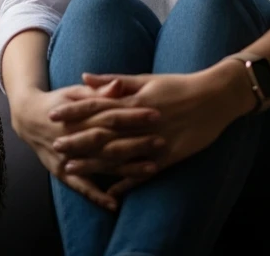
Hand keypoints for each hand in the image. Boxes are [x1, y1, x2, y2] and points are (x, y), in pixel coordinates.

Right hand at [10, 82, 161, 211]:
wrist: (27, 118)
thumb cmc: (58, 101)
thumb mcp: (75, 92)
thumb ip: (98, 90)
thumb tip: (118, 84)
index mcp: (77, 115)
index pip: (109, 114)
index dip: (133, 114)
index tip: (156, 114)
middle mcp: (72, 137)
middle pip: (108, 141)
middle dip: (136, 142)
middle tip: (161, 141)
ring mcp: (66, 157)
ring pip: (100, 164)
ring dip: (126, 169)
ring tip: (152, 170)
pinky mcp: (61, 173)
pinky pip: (81, 187)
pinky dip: (97, 196)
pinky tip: (114, 204)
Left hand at [50, 63, 252, 197]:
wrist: (215, 96)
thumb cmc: (179, 85)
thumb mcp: (147, 78)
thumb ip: (115, 81)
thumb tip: (85, 76)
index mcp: (135, 100)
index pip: (98, 105)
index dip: (75, 109)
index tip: (54, 113)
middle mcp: (141, 121)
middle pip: (103, 132)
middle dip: (78, 139)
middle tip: (55, 145)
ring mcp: (155, 140)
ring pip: (119, 154)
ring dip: (94, 162)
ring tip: (72, 168)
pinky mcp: (169, 156)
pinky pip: (144, 172)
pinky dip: (127, 183)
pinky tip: (111, 193)